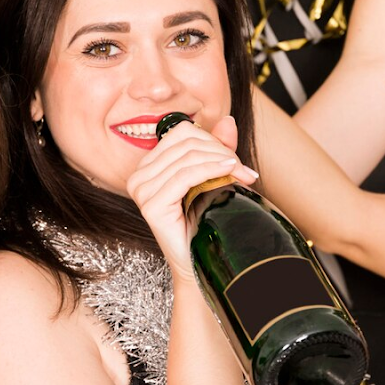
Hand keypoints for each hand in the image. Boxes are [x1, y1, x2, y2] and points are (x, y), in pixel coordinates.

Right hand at [125, 116, 257, 284]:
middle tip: (245, 171)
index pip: (182, 133)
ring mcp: (141, 191)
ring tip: (242, 176)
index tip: (237, 160)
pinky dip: (212, 170)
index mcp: (148, 167)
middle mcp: (138, 176)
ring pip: (189, 156)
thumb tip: (227, 120)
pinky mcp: (151, 205)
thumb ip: (217, 149)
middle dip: (221, 152)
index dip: (213, 140)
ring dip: (222, 161)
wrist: (201, 264)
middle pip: (187, 142)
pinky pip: (186, 175)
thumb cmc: (205, 223)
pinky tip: (231, 172)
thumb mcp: (213, 179)